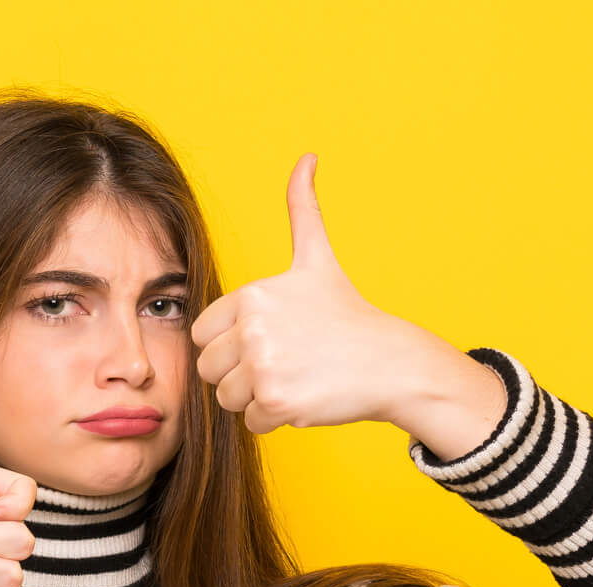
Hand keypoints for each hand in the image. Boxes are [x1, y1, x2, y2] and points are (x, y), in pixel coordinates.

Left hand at [190, 153, 460, 435]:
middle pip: (209, 369)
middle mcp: (253, 327)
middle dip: (240, 374)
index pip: (202, 335)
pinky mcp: (277, 401)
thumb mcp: (317, 259)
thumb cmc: (348, 316)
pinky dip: (276, 419)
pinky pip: (251, 422)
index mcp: (252, 295)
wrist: (390, 362)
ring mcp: (263, 366)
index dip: (231, 344)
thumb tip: (307, 157)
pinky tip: (305, 397)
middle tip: (284, 364)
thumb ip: (303, 209)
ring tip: (296, 379)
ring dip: (256, 398)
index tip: (270, 339)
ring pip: (227, 399)